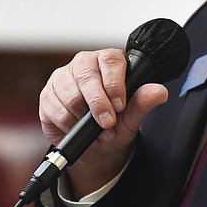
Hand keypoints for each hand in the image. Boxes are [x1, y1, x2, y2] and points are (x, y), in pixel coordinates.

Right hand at [39, 48, 168, 194]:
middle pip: (86, 76)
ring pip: (70, 96)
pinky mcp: (47, 94)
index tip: (120, 105)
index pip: (110, 61)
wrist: (94, 146)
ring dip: (84, 118)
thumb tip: (159, 92)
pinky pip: (56, 110)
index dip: (114, 84)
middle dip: (98, 104)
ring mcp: (62, 78)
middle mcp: (84, 64)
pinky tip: (77, 127)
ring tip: (95, 128)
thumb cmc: (114, 125)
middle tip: (107, 123)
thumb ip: (143, 102)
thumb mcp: (132, 117)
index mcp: (107, 61)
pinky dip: (69, 124)